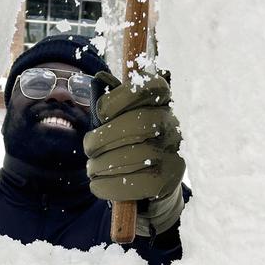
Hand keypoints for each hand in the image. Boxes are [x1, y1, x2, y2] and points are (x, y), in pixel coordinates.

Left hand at [83, 71, 185, 236]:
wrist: (152, 185)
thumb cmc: (130, 145)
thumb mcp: (121, 120)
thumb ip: (113, 101)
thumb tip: (100, 79)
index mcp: (161, 103)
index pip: (152, 86)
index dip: (122, 96)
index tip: (101, 111)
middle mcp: (172, 125)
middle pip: (141, 123)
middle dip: (105, 137)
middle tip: (89, 147)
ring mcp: (174, 153)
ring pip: (138, 155)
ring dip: (104, 164)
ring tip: (92, 168)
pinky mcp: (169, 180)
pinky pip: (137, 183)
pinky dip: (110, 185)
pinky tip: (97, 185)